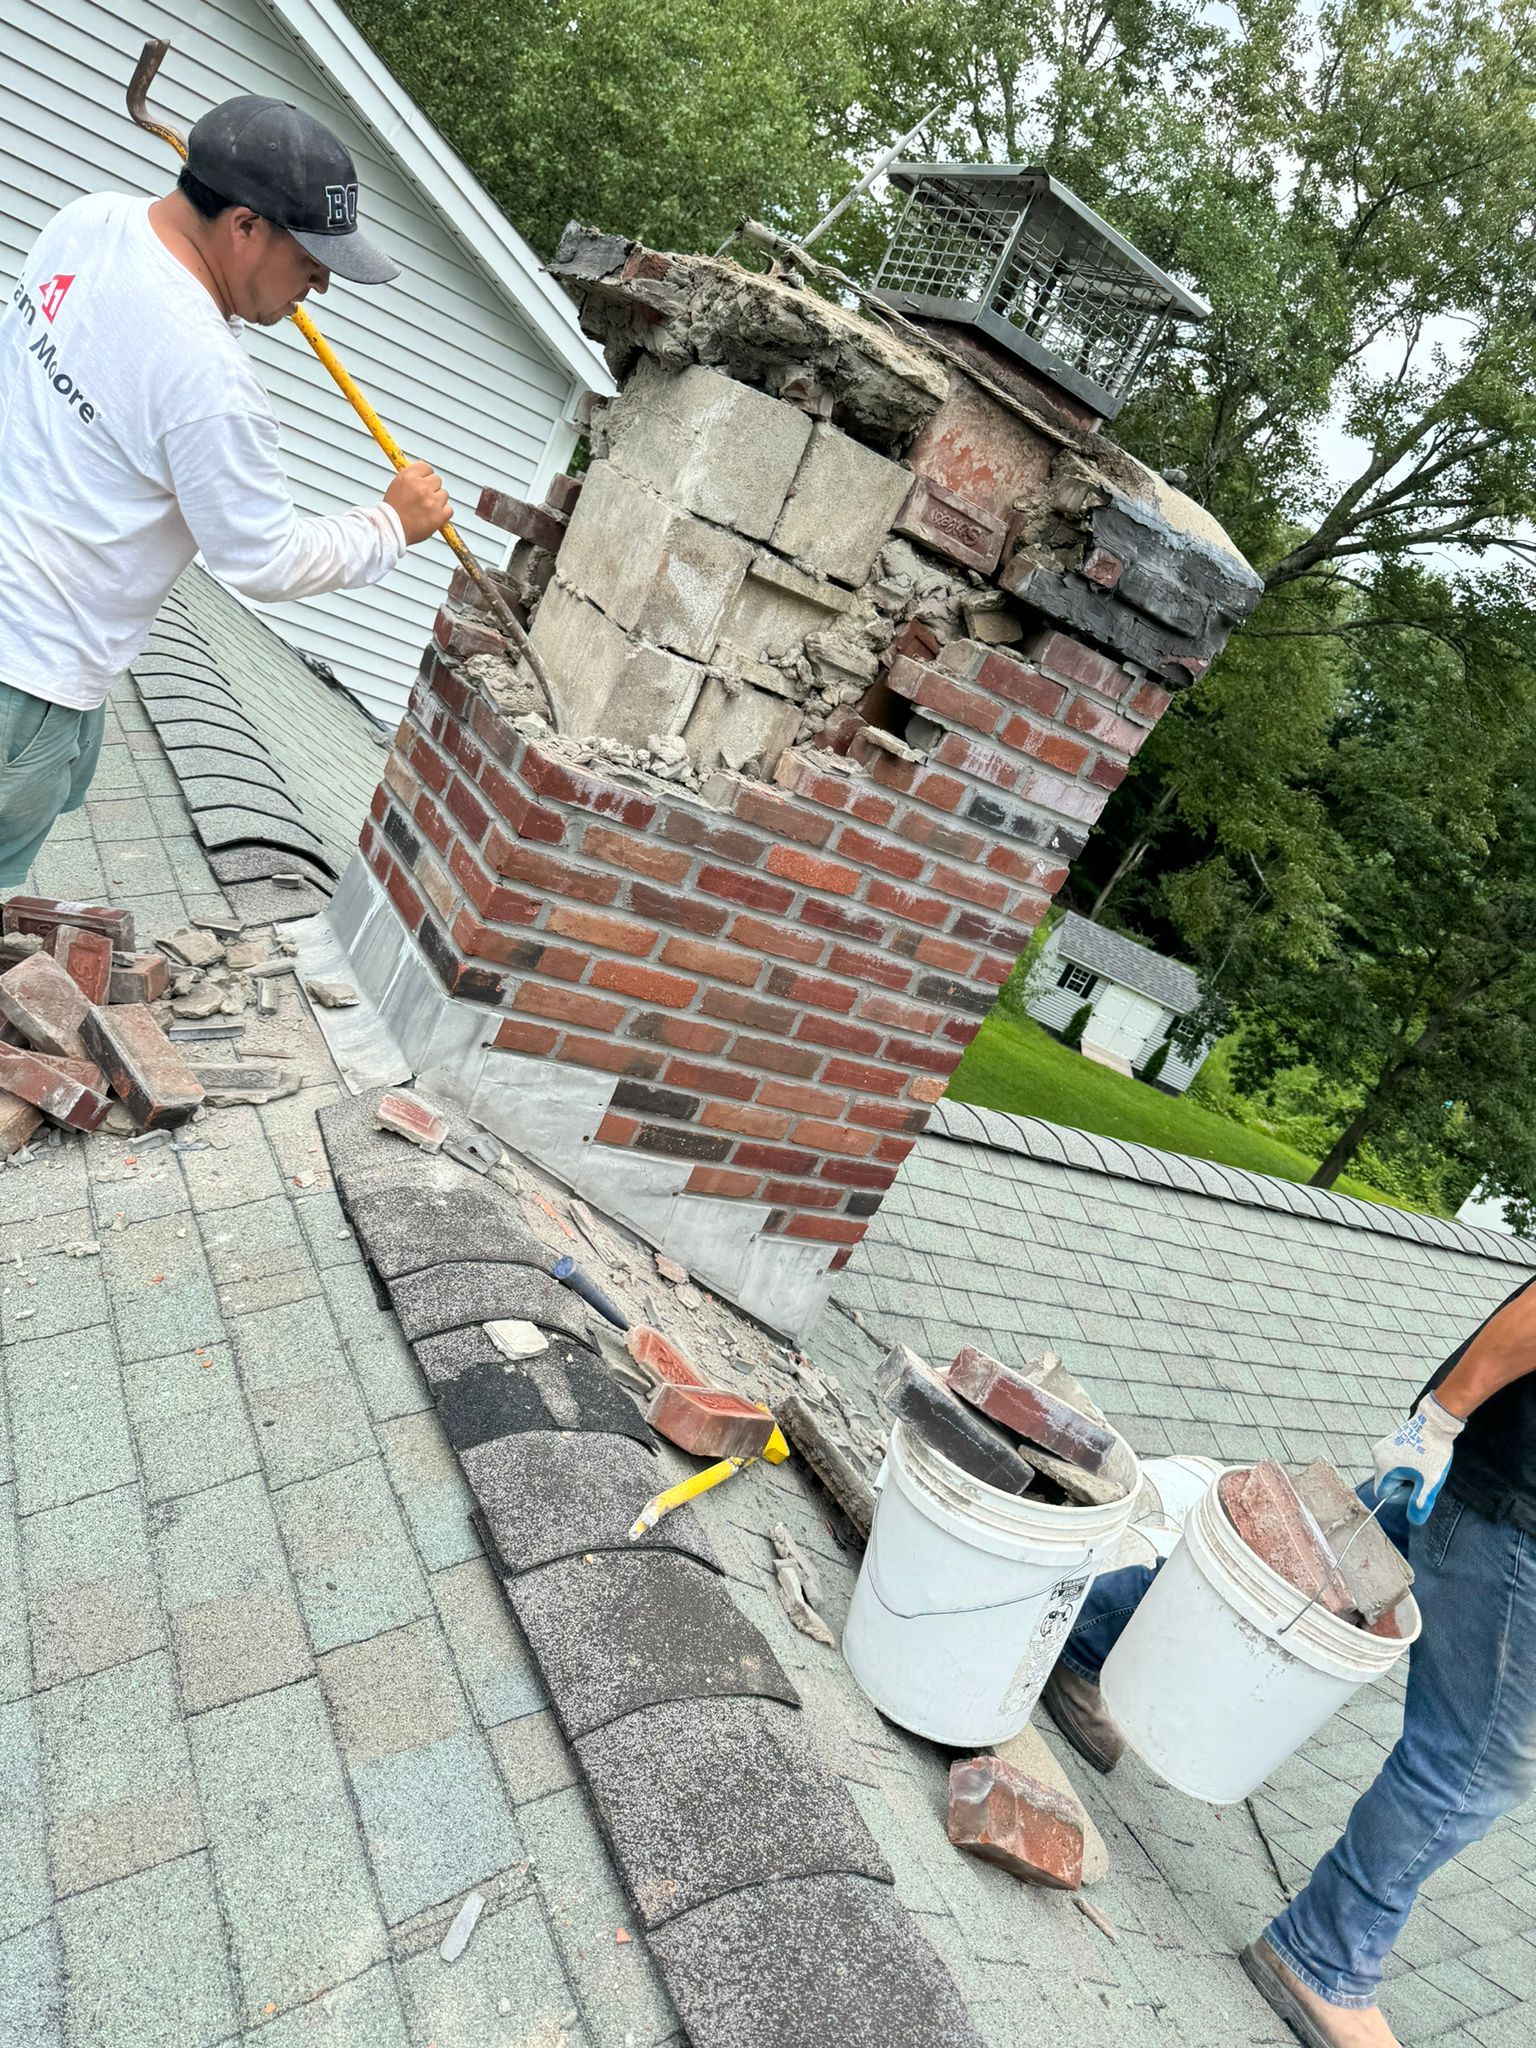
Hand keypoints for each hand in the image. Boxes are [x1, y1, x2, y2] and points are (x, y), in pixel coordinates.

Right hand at [384, 460, 451, 544]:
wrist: (391, 530)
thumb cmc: (393, 510)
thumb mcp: (396, 485)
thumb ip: (411, 477)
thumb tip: (424, 471)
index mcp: (409, 477)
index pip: (426, 467)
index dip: (425, 475)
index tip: (423, 482)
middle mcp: (422, 487)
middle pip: (437, 480)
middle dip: (431, 488)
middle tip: (422, 499)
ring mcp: (432, 502)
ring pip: (444, 494)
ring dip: (437, 501)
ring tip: (425, 509)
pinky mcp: (440, 516)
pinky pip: (449, 509)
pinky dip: (443, 513)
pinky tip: (432, 516)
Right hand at [1371, 1396, 1464, 1525]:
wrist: (1435, 1422)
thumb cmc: (1433, 1452)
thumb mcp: (1430, 1482)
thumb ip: (1421, 1503)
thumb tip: (1414, 1521)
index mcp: (1383, 1468)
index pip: (1383, 1494)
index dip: (1401, 1495)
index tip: (1417, 1485)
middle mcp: (1377, 1457)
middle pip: (1386, 1483)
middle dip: (1404, 1483)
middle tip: (1422, 1474)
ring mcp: (1381, 1448)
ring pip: (1390, 1472)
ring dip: (1405, 1474)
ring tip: (1421, 1463)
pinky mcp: (1387, 1442)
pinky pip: (1392, 1462)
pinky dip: (1404, 1464)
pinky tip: (1418, 1457)